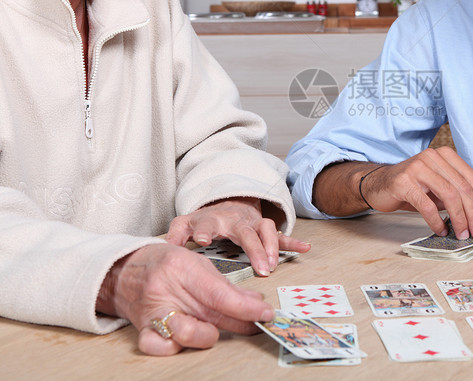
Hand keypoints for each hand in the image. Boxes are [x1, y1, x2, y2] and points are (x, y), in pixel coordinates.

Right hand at [97, 243, 274, 355]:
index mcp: (181, 268)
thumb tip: (255, 303)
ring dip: (209, 335)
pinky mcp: (142, 329)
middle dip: (240, 323)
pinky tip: (186, 339)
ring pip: (187, 334)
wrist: (122, 269)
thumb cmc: (164, 264)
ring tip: (214, 328)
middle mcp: (166, 290)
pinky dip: (177, 347)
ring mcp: (152, 312)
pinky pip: (162, 347)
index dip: (247, 308)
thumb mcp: (197, 263)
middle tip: (256, 324)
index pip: (220, 295)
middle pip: (210, 315)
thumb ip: (225, 285)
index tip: (266, 313)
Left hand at [165, 198, 309, 276]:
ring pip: (267, 231)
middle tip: (259, 268)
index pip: (208, 222)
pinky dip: (294, 241)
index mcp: (214, 219)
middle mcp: (236, 220)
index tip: (203, 238)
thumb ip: (176, 234)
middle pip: (246, 232)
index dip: (205, 229)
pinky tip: (305, 248)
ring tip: (273, 265)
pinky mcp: (265, 229)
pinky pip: (282, 235)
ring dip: (272, 247)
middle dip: (253, 248)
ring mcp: (253, 224)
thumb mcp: (186, 223)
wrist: (227, 205)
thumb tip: (166, 247)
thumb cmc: (206, 220)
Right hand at [361, 147, 472, 240]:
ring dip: (458, 219)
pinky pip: (427, 205)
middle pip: (463, 188)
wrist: (380, 185)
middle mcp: (433, 157)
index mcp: (446, 155)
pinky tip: (440, 230)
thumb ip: (470, 199)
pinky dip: (437, 221)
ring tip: (461, 234)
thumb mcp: (445, 192)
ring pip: (448, 195)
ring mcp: (417, 167)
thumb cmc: (415, 188)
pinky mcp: (403, 181)